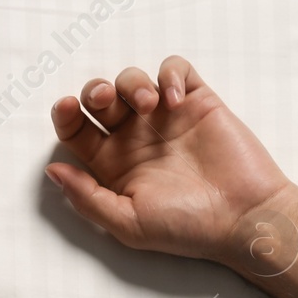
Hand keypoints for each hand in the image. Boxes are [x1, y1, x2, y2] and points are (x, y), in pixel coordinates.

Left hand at [46, 55, 293, 268]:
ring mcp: (166, 118)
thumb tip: (52, 171)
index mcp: (113, 165)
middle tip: (106, 100)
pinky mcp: (197, 102)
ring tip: (149, 104)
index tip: (68, 108)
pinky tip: (175, 99)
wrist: (244, 216)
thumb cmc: (188, 228)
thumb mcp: (128, 223)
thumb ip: (87, 198)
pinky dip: (169, 74)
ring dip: (131, 82)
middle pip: (98, 98)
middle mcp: (135, 138)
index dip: (65, 114)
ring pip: (131, 79)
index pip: (76, 129)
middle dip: (95, 90)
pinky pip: (175, 69)